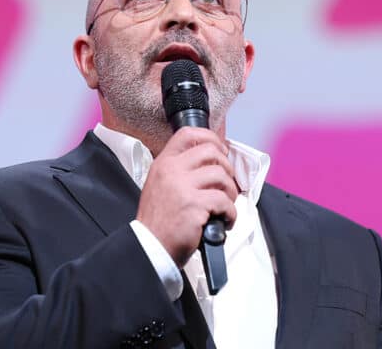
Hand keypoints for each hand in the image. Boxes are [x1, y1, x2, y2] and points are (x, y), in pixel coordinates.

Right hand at [136, 127, 237, 266]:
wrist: (151, 247)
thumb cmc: (159, 221)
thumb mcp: (160, 185)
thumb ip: (180, 170)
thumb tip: (211, 162)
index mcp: (163, 163)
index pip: (188, 134)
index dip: (211, 138)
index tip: (221, 150)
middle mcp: (171, 171)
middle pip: (211, 152)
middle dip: (226, 168)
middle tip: (226, 184)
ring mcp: (182, 187)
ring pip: (222, 176)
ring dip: (230, 192)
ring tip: (224, 205)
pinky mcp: (194, 206)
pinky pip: (224, 201)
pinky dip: (230, 213)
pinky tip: (223, 220)